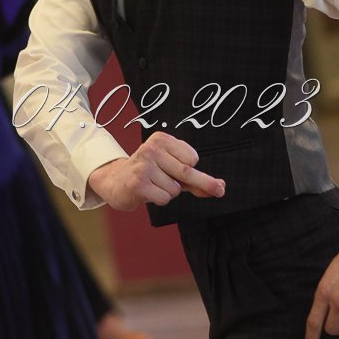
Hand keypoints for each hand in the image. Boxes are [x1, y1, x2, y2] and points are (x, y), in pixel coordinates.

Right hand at [88, 131, 224, 211]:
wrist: (117, 182)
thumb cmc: (150, 174)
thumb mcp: (173, 171)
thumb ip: (196, 179)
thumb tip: (221, 187)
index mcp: (161, 139)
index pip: (191, 158)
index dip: (191, 169)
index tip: (183, 169)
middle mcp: (152, 148)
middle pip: (187, 172)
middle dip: (204, 184)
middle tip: (220, 190)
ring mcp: (144, 165)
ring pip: (175, 189)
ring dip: (168, 192)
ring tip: (153, 185)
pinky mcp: (138, 183)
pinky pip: (164, 198)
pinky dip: (160, 199)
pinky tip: (147, 192)